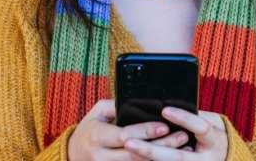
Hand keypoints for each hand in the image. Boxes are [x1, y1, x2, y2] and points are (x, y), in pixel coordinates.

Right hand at [67, 99, 194, 160]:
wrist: (73, 155)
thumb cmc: (89, 129)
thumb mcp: (97, 113)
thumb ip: (115, 106)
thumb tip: (138, 101)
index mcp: (98, 136)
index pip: (125, 135)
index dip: (145, 131)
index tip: (164, 125)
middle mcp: (102, 156)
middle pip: (136, 154)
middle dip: (161, 146)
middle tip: (181, 137)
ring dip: (162, 158)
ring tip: (183, 149)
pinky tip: (169, 159)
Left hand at [123, 107, 227, 160]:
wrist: (220, 155)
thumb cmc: (210, 133)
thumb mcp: (208, 121)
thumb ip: (190, 116)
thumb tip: (166, 102)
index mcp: (213, 141)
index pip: (200, 128)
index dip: (184, 119)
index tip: (164, 109)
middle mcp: (204, 160)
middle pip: (177, 157)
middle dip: (151, 149)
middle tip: (128, 141)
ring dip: (145, 159)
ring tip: (127, 149)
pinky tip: (133, 158)